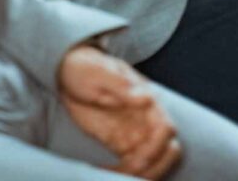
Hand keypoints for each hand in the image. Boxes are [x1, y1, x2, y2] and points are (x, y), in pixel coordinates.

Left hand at [59, 46, 180, 179]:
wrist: (69, 73)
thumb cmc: (85, 67)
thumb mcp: (99, 73)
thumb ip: (122, 85)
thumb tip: (148, 98)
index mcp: (144, 98)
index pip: (166, 128)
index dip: (157, 148)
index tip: (137, 160)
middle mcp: (144, 118)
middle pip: (168, 150)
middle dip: (154, 167)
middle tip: (127, 171)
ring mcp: (134, 132)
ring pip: (153, 162)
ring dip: (140, 174)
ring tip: (112, 175)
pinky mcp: (121, 144)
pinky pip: (131, 166)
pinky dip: (122, 175)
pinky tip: (103, 172)